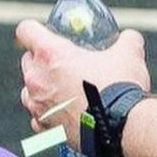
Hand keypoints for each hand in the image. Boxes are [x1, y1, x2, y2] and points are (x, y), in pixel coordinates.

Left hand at [16, 20, 149, 148]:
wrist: (121, 125)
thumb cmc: (119, 86)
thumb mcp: (129, 51)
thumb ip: (125, 39)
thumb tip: (128, 38)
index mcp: (52, 55)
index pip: (27, 30)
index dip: (35, 27)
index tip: (45, 30)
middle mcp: (38, 80)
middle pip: (27, 60)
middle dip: (42, 57)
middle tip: (65, 58)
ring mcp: (38, 107)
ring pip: (28, 90)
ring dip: (42, 85)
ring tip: (64, 85)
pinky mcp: (45, 128)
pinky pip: (38, 115)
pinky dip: (49, 110)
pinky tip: (67, 108)